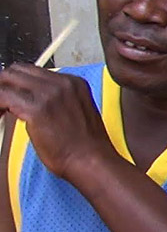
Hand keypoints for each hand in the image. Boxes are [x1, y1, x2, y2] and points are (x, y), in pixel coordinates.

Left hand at [0, 63, 114, 179]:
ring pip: (6, 80)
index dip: (17, 83)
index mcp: (73, 82)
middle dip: (4, 85)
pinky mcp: (37, 108)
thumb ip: (56, 100)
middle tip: (1, 103)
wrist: (92, 161)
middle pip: (17, 70)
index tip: (10, 95)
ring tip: (0, 110)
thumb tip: (31, 101)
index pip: (33, 71)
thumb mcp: (77, 112)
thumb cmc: (85, 146)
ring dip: (0, 95)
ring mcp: (50, 94)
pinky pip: (2, 97)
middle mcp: (62, 83)